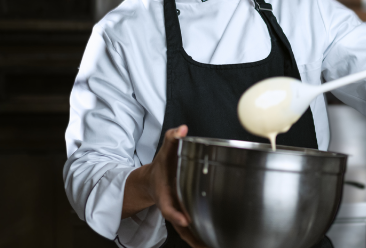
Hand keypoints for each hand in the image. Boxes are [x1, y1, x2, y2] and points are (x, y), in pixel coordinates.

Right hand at [147, 125, 208, 247]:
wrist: (151, 181)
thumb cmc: (161, 166)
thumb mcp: (165, 150)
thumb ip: (173, 138)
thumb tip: (182, 129)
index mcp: (165, 194)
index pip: (169, 207)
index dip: (176, 214)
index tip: (184, 219)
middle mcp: (171, 207)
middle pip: (181, 226)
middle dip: (192, 236)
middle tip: (206, 243)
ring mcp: (177, 214)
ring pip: (187, 233)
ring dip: (199, 241)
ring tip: (214, 246)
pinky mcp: (183, 218)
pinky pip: (192, 232)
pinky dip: (200, 240)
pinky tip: (213, 244)